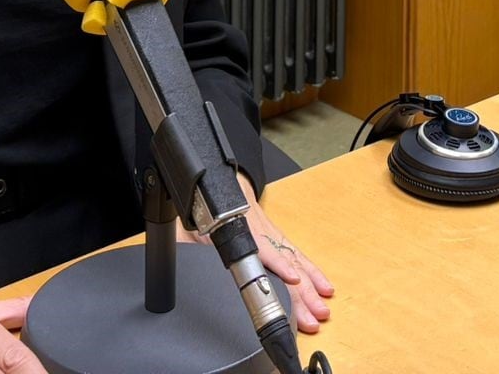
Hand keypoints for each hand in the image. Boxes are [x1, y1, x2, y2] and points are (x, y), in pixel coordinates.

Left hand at [180, 177, 334, 334]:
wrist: (222, 184)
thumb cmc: (206, 211)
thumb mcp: (190, 231)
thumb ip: (185, 249)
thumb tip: (173, 265)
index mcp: (240, 232)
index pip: (261, 250)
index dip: (278, 265)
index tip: (292, 279)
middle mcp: (262, 235)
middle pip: (285, 264)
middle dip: (302, 291)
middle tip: (313, 313)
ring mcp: (273, 237)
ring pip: (297, 262)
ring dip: (312, 287)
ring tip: (323, 306)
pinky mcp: (279, 238)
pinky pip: (300, 256)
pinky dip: (314, 272)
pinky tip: (324, 286)